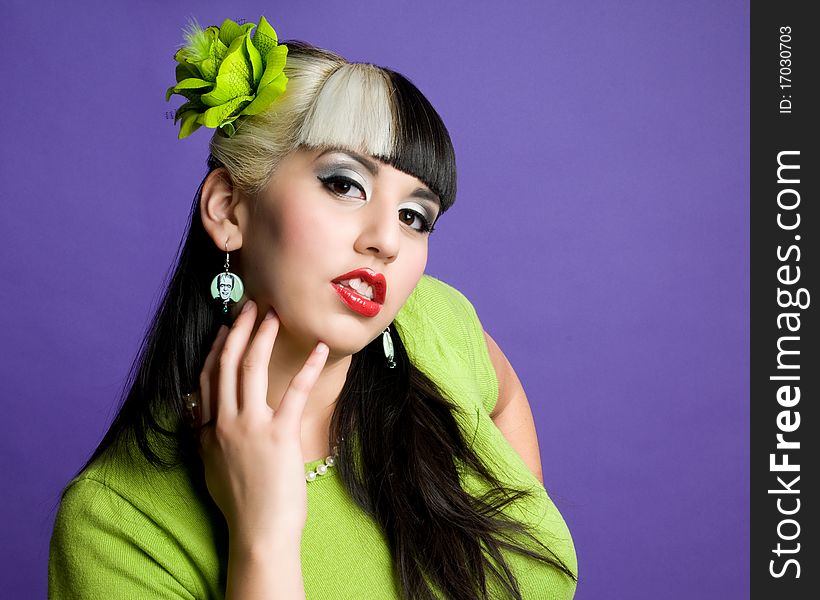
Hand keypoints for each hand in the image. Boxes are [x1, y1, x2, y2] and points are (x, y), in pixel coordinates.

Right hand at [193, 300, 328, 545]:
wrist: (258, 533)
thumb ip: (209, 439)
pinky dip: (307, 367)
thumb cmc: (242, 505)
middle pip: (227, 364)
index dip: (217, 348)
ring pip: (251, 369)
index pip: (208, 377)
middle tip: (252, 305)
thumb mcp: (212, 468)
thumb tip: (208, 422)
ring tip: (274, 315)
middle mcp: (225, 423)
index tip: (227, 327)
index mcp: (208, 430)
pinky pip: (293, 392)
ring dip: (263, 337)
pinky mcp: (279, 435)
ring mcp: (251, 427)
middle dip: (239, 330)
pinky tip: (320, 349)